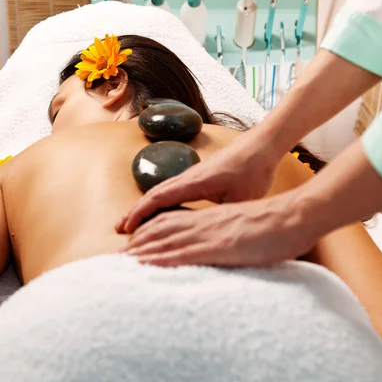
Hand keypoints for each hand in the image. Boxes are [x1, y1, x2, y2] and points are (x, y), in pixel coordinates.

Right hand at [116, 131, 279, 233]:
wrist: (262, 144)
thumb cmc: (254, 169)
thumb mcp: (242, 198)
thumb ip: (221, 217)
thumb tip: (210, 237)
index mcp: (194, 182)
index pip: (158, 198)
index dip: (140, 214)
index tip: (127, 228)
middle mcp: (188, 177)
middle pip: (152, 194)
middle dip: (134, 212)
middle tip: (118, 228)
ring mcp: (192, 175)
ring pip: (161, 192)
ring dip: (144, 207)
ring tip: (132, 222)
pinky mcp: (199, 176)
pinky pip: (171, 190)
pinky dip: (158, 202)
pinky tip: (158, 212)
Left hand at [122, 194, 317, 266]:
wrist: (294, 215)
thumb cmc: (276, 223)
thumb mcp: (246, 227)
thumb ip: (229, 235)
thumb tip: (226, 246)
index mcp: (210, 218)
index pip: (171, 221)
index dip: (150, 230)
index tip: (135, 242)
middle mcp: (204, 222)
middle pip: (161, 228)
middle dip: (137, 241)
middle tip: (118, 254)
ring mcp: (209, 233)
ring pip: (165, 240)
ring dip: (141, 251)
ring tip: (121, 261)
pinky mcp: (217, 246)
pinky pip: (181, 253)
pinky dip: (159, 259)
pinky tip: (144, 266)